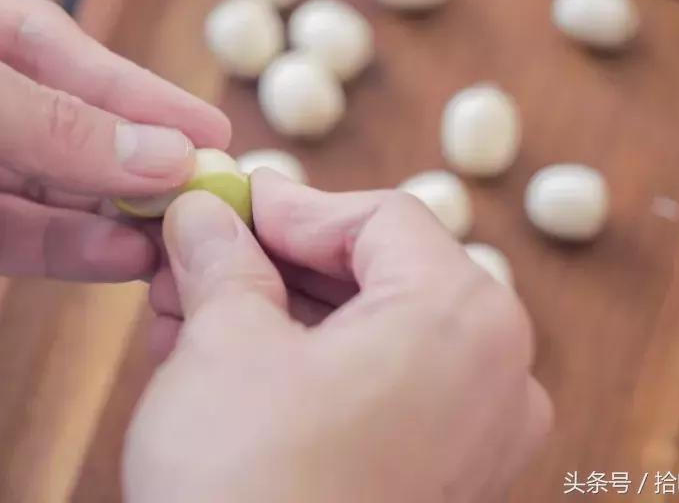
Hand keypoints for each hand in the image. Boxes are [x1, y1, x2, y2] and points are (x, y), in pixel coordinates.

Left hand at [0, 0, 229, 327]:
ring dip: (105, 206)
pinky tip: (120, 255)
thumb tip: (156, 156)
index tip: (203, 129)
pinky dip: (60, 247)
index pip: (49, 46)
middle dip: (127, 152)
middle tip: (208, 185)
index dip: (131, 92)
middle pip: (50, 114)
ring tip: (178, 230)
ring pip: (33, 182)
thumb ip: (44, 120)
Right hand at [125, 172, 550, 501]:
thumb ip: (221, 256)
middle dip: (270, 261)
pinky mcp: (437, 481)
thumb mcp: (223, 341)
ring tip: (185, 305)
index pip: (377, 219)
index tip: (223, 203)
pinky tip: (219, 358)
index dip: (289, 204)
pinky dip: (301, 367)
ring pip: (365, 336)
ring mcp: (473, 437)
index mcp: (462, 318)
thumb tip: (203, 212)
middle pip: (373, 276)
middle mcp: (493, 375)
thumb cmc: (250, 485)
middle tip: (194, 250)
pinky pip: (372, 393)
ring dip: (273, 312)